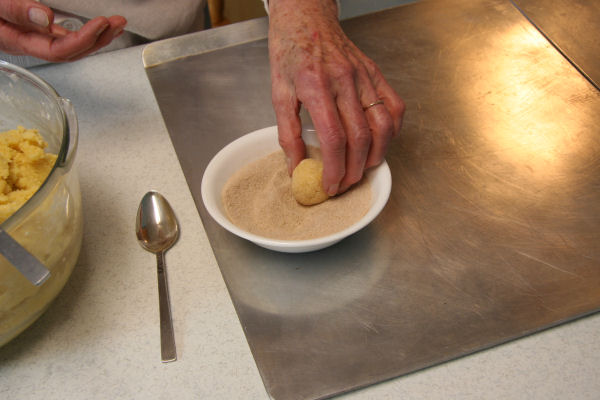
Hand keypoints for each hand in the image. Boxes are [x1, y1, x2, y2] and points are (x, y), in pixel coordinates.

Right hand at [0, 0, 125, 61]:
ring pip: (68, 43)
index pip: (57, 50)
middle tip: (117, 22)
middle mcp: (26, 42)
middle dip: (97, 39)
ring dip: (95, 35)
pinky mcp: (31, 26)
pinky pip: (61, 34)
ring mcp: (30, 35)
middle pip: (69, 51)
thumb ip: (13, 9)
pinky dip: (81, 28)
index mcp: (16, 41)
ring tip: (115, 24)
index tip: (101, 24)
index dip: (82, 40)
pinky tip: (96, 24)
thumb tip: (45, 18)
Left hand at [268, 0, 404, 194]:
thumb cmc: (290, 52)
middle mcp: (344, 81)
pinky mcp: (376, 73)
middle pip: (360, 138)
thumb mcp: (278, 93)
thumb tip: (295, 167)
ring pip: (383, 126)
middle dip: (353, 170)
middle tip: (343, 185)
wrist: (307, 18)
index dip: (334, 168)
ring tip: (362, 170)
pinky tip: (379, 143)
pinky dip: (391, 131)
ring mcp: (364, 76)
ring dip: (376, 156)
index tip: (330, 186)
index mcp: (316, 86)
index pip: (334, 138)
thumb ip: (288, 133)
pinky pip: (394, 107)